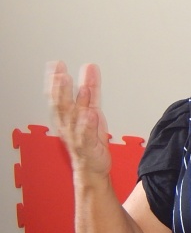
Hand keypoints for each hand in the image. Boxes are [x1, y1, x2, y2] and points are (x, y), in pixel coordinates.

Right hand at [46, 61, 111, 175]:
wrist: (92, 167)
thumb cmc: (89, 137)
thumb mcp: (92, 108)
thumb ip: (91, 88)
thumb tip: (90, 67)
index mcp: (67, 116)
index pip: (58, 96)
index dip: (56, 81)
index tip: (56, 65)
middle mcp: (68, 125)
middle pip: (62, 106)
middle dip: (61, 90)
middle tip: (62, 74)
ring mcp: (77, 136)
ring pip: (74, 119)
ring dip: (76, 104)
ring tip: (80, 89)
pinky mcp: (89, 146)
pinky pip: (87, 135)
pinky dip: (87, 125)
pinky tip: (90, 114)